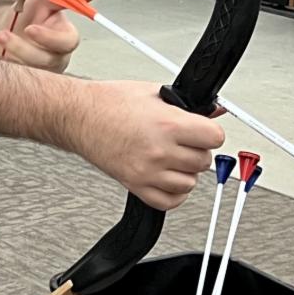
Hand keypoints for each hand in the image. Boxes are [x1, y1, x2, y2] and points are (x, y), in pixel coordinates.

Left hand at [0, 0, 101, 72]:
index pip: (68, 42)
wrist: (4, 27)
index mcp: (65, 37)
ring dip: (11, 51)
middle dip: (25, 49)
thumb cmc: (29, 15)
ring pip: (29, 68)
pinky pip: (17, 76)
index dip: (50, 37)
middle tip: (5, 34)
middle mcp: (56, 57)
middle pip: (48, 61)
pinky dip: (5, 62)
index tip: (30, 28)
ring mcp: (41, 71)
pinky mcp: (25, 79)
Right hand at [72, 80, 224, 212]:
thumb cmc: (108, 103)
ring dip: (185, 171)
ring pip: (189, 183)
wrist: (78, 116)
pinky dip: (173, 192)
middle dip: (196, 150)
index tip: (203, 131)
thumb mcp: (153, 93)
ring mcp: (148, 171)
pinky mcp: (136, 185)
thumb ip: (186, 104)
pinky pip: (170, 201)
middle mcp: (159, 150)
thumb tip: (214, 110)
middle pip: (203, 161)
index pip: (215, 138)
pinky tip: (166, 176)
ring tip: (171, 157)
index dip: (210, 133)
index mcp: (167, 124)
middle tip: (183, 141)